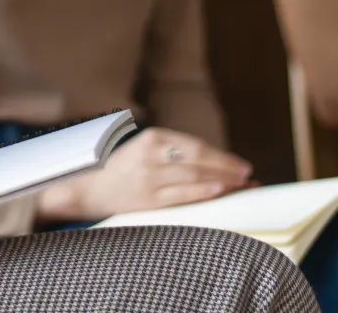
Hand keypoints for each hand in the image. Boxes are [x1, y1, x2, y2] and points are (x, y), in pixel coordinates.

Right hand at [36, 128, 251, 221]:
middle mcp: (151, 155)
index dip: (222, 156)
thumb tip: (216, 164)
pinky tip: (219, 192)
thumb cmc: (123, 169)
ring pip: (193, 177)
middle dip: (228, 169)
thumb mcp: (146, 150)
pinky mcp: (146, 199)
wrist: (88, 188)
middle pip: (199, 160)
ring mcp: (149, 178)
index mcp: (153, 138)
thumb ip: (175, 153)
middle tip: (249, 176)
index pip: (196, 146)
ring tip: (241, 186)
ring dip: (222, 182)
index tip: (243, 165)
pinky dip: (203, 193)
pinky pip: (181, 195)